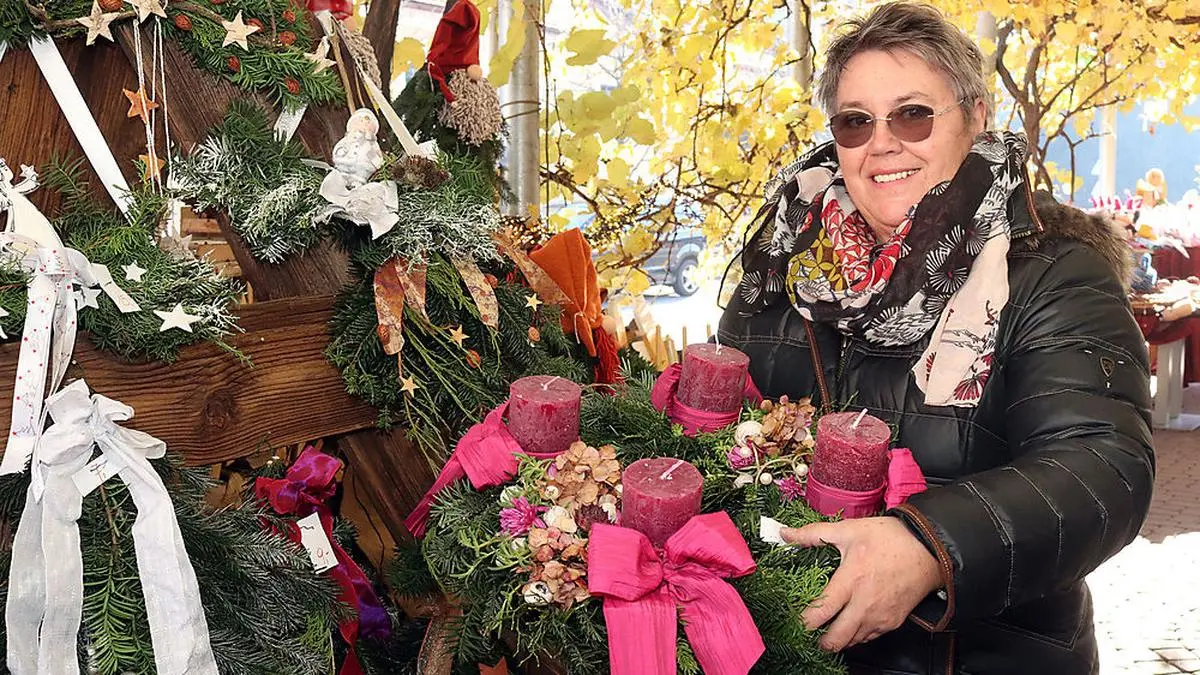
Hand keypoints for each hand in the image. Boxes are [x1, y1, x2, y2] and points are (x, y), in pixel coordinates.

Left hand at [781, 516, 941, 651]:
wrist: (930, 548)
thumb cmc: (890, 537)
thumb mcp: (848, 530)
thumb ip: (813, 534)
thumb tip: (784, 533)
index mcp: (851, 580)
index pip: (821, 611)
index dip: (803, 622)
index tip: (792, 621)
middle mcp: (865, 604)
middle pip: (836, 638)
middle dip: (819, 641)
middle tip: (808, 634)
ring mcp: (881, 616)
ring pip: (853, 641)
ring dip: (838, 638)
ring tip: (827, 629)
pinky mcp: (893, 622)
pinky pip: (869, 637)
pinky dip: (856, 635)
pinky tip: (849, 623)